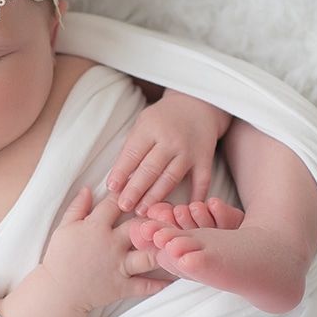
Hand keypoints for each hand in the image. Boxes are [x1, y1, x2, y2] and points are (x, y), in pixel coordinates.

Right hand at [38, 187, 172, 312]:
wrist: (58, 292)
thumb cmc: (59, 258)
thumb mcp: (64, 228)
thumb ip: (77, 207)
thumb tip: (89, 188)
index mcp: (96, 227)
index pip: (116, 203)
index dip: (129, 190)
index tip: (142, 182)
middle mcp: (111, 244)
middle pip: (140, 227)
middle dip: (156, 219)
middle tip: (172, 211)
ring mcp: (119, 266)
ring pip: (148, 256)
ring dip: (164, 249)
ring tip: (179, 242)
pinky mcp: (122, 287)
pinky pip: (145, 286)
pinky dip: (160, 284)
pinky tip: (175, 276)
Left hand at [105, 90, 233, 210]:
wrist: (198, 105)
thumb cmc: (163, 118)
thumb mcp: (143, 123)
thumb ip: (132, 147)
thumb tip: (117, 177)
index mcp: (150, 128)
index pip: (133, 153)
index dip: (121, 172)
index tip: (112, 188)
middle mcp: (171, 140)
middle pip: (150, 169)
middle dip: (135, 190)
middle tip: (124, 206)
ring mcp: (189, 151)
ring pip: (171, 178)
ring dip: (155, 197)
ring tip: (142, 211)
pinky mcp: (205, 159)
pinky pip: (201, 181)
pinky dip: (194, 197)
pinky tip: (182, 211)